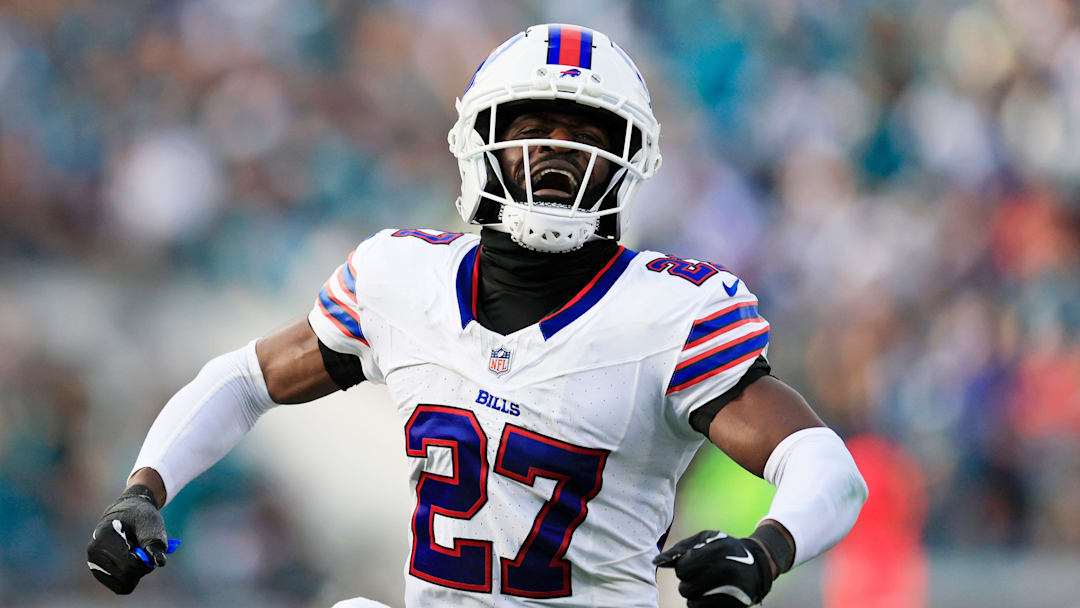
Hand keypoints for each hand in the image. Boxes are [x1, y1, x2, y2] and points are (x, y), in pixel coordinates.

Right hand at [86, 485, 167, 593]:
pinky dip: (129, 577)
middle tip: (145, 555)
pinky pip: (118, 585)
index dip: (144, 564)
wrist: (127, 512)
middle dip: (141, 569)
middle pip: (124, 577)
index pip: (127, 566)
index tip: (149, 552)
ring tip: (136, 555)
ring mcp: (93, 563)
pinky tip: (130, 561)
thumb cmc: (141, 517)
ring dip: (135, 573)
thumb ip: (156, 544)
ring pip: (122, 584)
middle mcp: (94, 552)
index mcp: (105, 537)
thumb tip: (160, 562)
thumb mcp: (152, 525)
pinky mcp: (97, 571)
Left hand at [653, 530, 773, 606]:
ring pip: (692, 603)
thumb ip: (680, 549)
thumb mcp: (706, 539)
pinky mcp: (736, 606)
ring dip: (694, 596)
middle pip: (685, 588)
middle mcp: (727, 571)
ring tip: (705, 586)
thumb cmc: (725, 549)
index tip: (692, 565)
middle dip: (687, 583)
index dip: (683, 568)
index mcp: (718, 551)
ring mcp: (733, 591)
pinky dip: (703, 605)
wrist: (757, 564)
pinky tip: (710, 596)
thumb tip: (657, 562)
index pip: (682, 569)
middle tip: (698, 577)